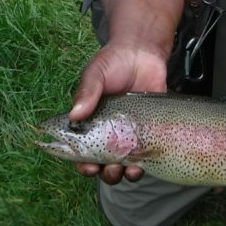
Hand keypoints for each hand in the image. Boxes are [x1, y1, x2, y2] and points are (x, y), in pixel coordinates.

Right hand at [68, 42, 166, 183]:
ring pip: (126, 163)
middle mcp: (110, 132)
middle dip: (106, 172)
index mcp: (91, 122)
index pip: (83, 151)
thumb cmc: (113, 62)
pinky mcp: (151, 128)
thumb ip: (87, 92)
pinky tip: (145, 164)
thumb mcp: (96, 73)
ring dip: (125, 173)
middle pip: (104, 163)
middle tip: (110, 168)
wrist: (143, 51)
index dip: (83, 164)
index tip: (88, 166)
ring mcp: (131, 132)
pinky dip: (146, 162)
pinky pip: (148, 152)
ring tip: (129, 170)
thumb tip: (75, 115)